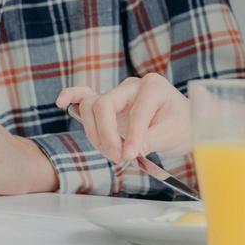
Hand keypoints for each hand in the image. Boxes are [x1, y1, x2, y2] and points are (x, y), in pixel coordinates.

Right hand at [55, 72, 191, 163]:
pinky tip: (61, 103)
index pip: (135, 112)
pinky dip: (71, 97)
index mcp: (152, 87)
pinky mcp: (107, 104)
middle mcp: (131, 86)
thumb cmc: (181, 124)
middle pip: (104, 105)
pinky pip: (84, 95)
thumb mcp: (174, 133)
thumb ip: (151, 139)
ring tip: (112, 152)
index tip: (130, 156)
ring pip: (92, 107)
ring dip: (96, 133)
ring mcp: (117, 94)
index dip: (131, 136)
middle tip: (119, 157)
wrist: (183, 123)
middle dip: (107, 135)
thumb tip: (130, 149)